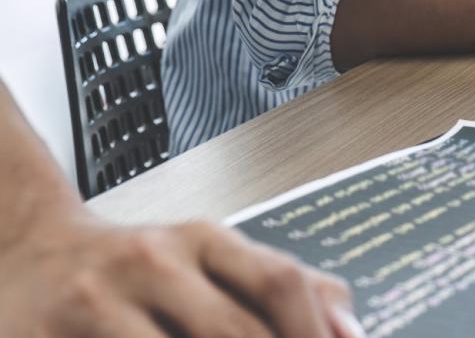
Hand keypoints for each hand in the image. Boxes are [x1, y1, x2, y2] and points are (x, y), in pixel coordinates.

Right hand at [0, 211, 363, 337]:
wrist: (26, 252)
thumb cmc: (133, 268)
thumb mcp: (208, 260)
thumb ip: (277, 288)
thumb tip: (348, 325)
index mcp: (201, 240)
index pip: (279, 282)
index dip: (314, 334)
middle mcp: (151, 261)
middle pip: (236, 333)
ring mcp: (96, 301)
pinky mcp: (46, 337)